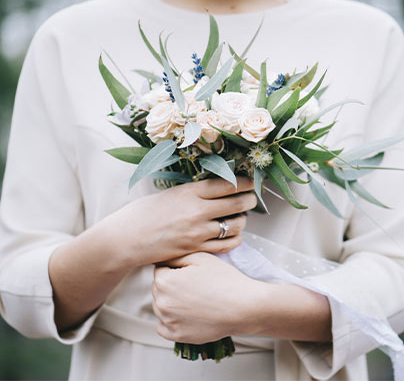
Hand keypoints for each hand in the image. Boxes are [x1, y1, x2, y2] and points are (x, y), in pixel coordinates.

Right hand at [93, 177, 257, 267]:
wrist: (125, 239)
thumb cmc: (143, 214)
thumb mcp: (170, 194)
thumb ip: (194, 192)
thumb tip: (218, 187)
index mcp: (189, 192)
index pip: (228, 183)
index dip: (246, 182)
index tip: (251, 181)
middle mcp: (197, 211)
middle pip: (239, 202)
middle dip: (250, 199)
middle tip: (251, 198)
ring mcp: (198, 232)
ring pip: (237, 224)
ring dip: (242, 219)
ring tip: (239, 216)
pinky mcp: (197, 249)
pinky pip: (228, 244)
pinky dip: (235, 237)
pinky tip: (232, 233)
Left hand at [152, 252, 263, 343]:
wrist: (244, 307)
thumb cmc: (226, 281)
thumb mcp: (202, 258)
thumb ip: (177, 256)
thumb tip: (163, 259)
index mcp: (165, 281)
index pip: (160, 271)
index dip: (177, 270)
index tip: (191, 274)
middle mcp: (162, 302)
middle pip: (159, 290)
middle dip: (172, 286)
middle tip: (196, 287)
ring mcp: (169, 321)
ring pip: (161, 308)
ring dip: (172, 303)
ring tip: (195, 300)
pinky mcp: (177, 335)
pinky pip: (164, 327)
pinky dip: (172, 321)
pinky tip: (187, 314)